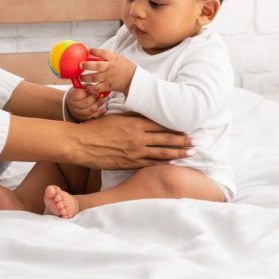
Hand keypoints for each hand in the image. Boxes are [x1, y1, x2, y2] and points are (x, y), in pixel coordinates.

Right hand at [65, 86, 105, 121]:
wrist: (72, 103)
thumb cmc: (78, 93)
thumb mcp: (81, 87)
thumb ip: (87, 87)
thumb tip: (95, 88)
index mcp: (72, 95)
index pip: (80, 94)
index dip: (90, 92)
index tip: (96, 89)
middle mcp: (73, 105)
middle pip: (85, 103)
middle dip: (94, 99)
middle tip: (100, 95)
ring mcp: (77, 113)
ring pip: (89, 111)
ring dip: (97, 105)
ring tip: (102, 100)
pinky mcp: (83, 118)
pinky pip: (92, 117)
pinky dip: (99, 113)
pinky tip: (104, 109)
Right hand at [70, 112, 194, 168]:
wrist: (82, 143)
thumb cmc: (97, 127)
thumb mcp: (117, 116)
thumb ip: (133, 116)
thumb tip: (146, 114)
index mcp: (135, 123)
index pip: (162, 125)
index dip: (177, 128)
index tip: (189, 129)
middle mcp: (138, 137)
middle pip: (166, 139)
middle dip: (183, 141)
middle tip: (197, 142)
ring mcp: (135, 152)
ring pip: (162, 153)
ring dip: (178, 153)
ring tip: (191, 153)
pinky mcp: (129, 163)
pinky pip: (150, 164)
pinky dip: (163, 164)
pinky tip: (173, 164)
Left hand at [80, 47, 136, 94]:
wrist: (134, 80)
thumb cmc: (125, 68)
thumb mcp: (118, 58)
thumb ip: (107, 57)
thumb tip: (93, 53)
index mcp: (113, 59)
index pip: (103, 53)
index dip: (94, 51)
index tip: (88, 50)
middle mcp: (110, 68)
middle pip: (96, 65)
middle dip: (87, 65)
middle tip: (80, 65)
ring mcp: (109, 77)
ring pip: (94, 78)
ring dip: (85, 78)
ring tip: (80, 77)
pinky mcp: (108, 86)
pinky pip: (98, 88)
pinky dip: (92, 89)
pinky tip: (88, 88)